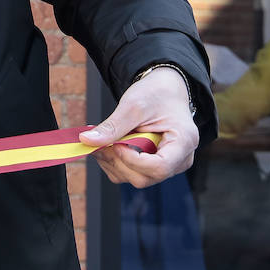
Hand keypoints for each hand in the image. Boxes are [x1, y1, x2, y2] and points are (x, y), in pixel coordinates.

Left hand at [79, 66, 198, 187]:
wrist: (165, 91)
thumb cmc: (156, 94)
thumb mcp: (133, 105)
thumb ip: (112, 126)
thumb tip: (86, 141)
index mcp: (184, 142)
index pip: (159, 167)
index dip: (132, 160)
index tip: (116, 144)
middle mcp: (180, 160)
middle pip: (145, 177)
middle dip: (117, 161)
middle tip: (99, 141)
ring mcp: (169, 166)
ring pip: (136, 178)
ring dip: (113, 162)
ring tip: (103, 140)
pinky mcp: (156, 166)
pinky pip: (132, 174)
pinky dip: (115, 163)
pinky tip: (109, 145)